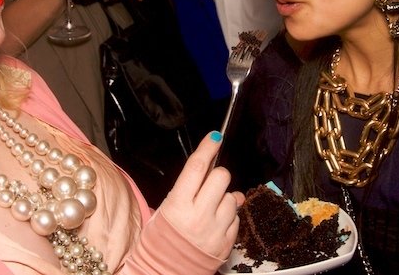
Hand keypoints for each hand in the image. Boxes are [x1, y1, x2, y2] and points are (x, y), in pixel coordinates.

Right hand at [158, 131, 244, 258]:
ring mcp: (214, 231)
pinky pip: (236, 219)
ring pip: (233, 198)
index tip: (216, 136)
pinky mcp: (226, 244)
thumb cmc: (161, 239)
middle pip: (221, 177)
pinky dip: (228, 218)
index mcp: (178, 205)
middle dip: (218, 176)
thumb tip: (219, 174)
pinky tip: (215, 224)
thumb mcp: (167, 208)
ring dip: (224, 199)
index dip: (207, 148)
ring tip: (210, 210)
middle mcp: (198, 216)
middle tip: (209, 185)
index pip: (196, 168)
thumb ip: (192, 189)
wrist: (163, 271)